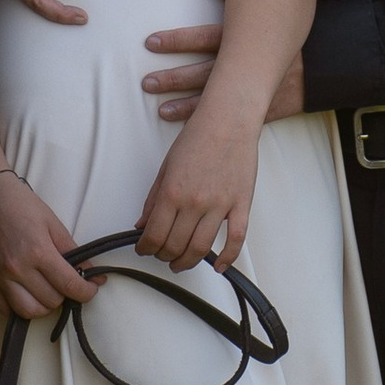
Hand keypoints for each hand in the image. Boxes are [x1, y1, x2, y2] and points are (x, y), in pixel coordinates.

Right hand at [0, 169, 101, 323]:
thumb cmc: (19, 204)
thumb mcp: (53, 224)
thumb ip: (73, 252)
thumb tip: (91, 274)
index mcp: (38, 251)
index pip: (69, 285)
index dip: (86, 292)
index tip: (90, 288)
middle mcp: (18, 268)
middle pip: (51, 301)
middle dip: (65, 294)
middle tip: (66, 282)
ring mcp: (0, 277)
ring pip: (29, 312)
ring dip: (44, 305)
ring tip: (47, 290)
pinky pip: (6, 309)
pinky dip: (21, 308)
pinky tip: (28, 294)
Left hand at [134, 106, 260, 275]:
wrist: (229, 119)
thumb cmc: (197, 137)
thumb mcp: (166, 166)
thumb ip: (153, 197)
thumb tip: (142, 223)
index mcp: (172, 192)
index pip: (153, 235)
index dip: (145, 248)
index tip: (145, 249)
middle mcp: (195, 202)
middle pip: (175, 245)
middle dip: (164, 255)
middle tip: (162, 255)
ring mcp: (220, 205)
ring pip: (201, 248)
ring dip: (187, 262)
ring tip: (181, 263)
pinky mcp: (241, 204)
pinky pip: (236, 239)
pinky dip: (227, 258)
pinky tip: (219, 266)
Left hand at [143, 0, 303, 123]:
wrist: (327, 62)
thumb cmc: (290, 29)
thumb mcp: (266, 4)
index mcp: (244, 38)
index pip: (205, 38)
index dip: (178, 41)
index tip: (151, 42)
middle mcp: (247, 66)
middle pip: (204, 72)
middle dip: (174, 78)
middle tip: (146, 82)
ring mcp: (256, 90)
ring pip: (215, 99)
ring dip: (186, 105)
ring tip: (160, 107)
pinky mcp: (265, 109)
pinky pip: (234, 119)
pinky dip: (211, 122)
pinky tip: (190, 127)